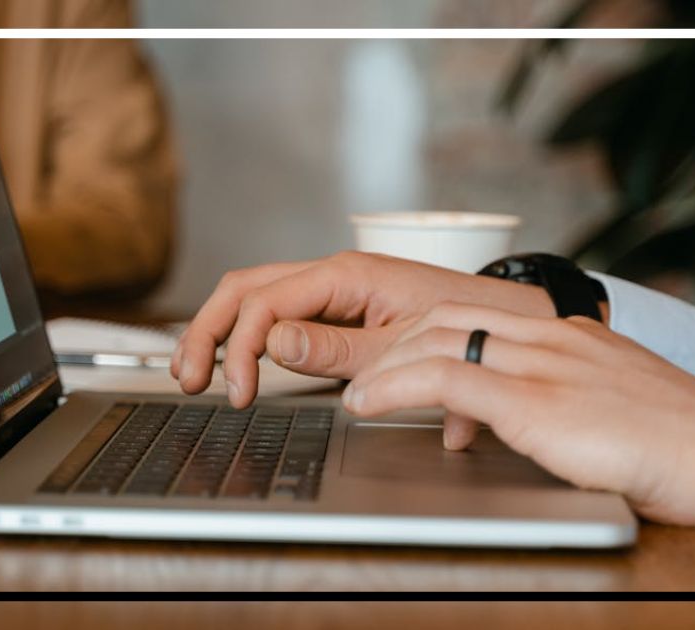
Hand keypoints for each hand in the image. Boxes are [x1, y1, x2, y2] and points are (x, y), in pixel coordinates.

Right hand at [171, 251, 555, 406]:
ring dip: (218, 329)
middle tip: (189, 379)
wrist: (506, 318)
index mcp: (346, 275)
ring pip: (254, 295)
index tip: (238, 393)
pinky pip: (278, 310)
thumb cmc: (465, 324)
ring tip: (194, 370)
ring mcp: (333, 288)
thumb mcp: (400, 345)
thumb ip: (335, 349)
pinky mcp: (338, 306)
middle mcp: (333, 274)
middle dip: (208, 330)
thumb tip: (274, 343)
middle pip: (244, 288)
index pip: (265, 302)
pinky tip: (231, 358)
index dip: (240, 348)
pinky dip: (246, 334)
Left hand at [342, 303, 694, 535]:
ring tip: (357, 394)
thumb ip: (566, 399)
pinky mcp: (538, 401)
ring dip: (383, 364)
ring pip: (436, 338)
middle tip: (364, 374)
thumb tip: (523, 418)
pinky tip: (369, 405)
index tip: (397, 356)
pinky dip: (395, 388)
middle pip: (446, 316)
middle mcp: (553, 336)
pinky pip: (445, 379)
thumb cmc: (684, 444)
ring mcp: (545, 364)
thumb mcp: (614, 405)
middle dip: (393, 343)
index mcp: (571, 334)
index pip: (477, 313)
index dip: (425, 332)